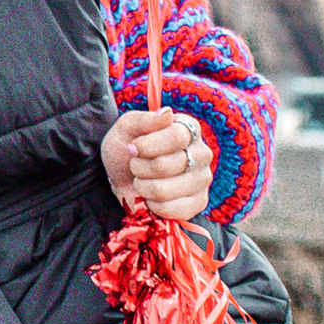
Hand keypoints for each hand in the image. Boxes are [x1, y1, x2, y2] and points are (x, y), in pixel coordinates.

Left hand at [102, 108, 213, 225]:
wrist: (121, 179)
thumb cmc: (126, 150)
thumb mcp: (126, 128)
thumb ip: (144, 119)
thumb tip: (167, 114)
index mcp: (188, 129)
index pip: (177, 137)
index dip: (149, 145)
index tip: (133, 147)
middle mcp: (201, 153)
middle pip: (169, 165)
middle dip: (140, 168)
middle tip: (136, 166)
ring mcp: (202, 179)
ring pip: (165, 190)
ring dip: (143, 187)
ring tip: (142, 181)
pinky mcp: (198, 203)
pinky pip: (171, 210)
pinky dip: (152, 206)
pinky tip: (151, 198)